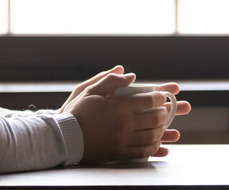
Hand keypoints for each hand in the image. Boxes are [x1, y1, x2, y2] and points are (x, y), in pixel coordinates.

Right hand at [61, 67, 190, 162]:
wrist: (64, 137)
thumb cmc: (77, 112)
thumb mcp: (90, 90)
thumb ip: (110, 80)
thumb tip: (130, 75)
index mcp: (119, 106)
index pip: (149, 100)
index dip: (160, 96)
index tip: (161, 95)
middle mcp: (124, 124)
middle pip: (155, 118)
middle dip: (164, 113)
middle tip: (164, 110)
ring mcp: (123, 140)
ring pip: (152, 136)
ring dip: (161, 130)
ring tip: (161, 125)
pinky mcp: (120, 153)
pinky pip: (144, 151)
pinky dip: (154, 146)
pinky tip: (155, 142)